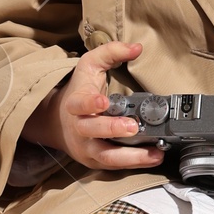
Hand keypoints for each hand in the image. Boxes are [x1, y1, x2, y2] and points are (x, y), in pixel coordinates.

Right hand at [21, 39, 165, 170]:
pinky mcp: (97, 161)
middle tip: (133, 127)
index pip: (79, 103)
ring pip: (106, 156)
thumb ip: (111, 52)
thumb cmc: (80, 91)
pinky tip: (154, 158)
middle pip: (92, 131)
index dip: (89, 103)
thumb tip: (136, 48)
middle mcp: (79, 128)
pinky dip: (136, 163)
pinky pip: (116, 165)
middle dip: (112, 129)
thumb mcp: (90, 66)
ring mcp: (87, 147)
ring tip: (154, 154)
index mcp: (75, 104)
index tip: (102, 102)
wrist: (59, 122)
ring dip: (131, 157)